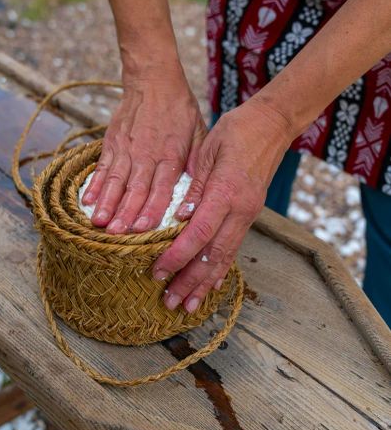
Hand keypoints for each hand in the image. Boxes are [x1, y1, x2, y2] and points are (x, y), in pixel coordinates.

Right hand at [81, 68, 206, 232]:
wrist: (154, 80)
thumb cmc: (180, 109)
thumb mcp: (198, 134)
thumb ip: (197, 164)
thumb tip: (196, 195)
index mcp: (170, 154)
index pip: (160, 187)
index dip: (151, 209)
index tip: (142, 229)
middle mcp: (146, 154)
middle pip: (134, 188)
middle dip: (125, 213)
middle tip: (116, 235)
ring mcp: (126, 149)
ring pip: (115, 180)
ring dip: (106, 203)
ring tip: (98, 223)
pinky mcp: (112, 142)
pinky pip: (101, 167)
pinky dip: (93, 185)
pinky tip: (86, 202)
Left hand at [152, 98, 293, 312]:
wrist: (272, 124)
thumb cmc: (236, 130)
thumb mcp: (207, 151)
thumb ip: (194, 187)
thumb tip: (179, 218)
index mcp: (226, 192)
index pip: (198, 234)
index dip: (177, 256)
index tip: (158, 272)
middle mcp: (241, 209)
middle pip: (213, 255)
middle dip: (190, 281)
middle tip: (170, 302)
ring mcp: (249, 213)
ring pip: (226, 257)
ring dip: (206, 283)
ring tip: (189, 305)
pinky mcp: (251, 213)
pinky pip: (234, 246)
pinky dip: (222, 268)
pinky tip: (212, 284)